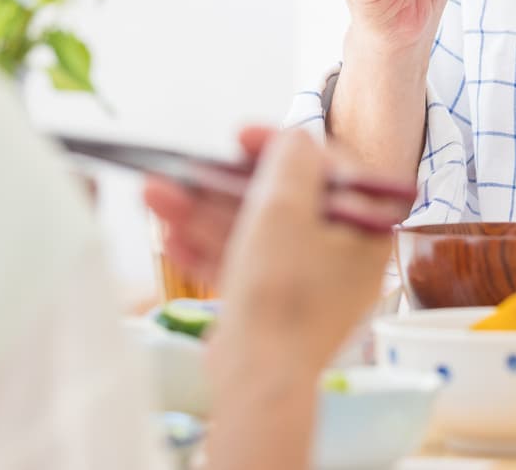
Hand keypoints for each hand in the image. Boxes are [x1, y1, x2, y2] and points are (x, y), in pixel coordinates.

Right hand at [144, 127, 393, 375]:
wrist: (259, 380)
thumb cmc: (281, 290)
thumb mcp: (284, 208)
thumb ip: (290, 162)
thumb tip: (295, 137)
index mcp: (363, 230)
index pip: (328, 169)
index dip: (281, 145)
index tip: (240, 136)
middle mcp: (340, 256)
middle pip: (279, 202)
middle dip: (222, 185)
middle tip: (182, 168)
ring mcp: (304, 286)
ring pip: (251, 235)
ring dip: (201, 214)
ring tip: (152, 196)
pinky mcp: (272, 311)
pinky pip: (241, 268)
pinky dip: (207, 252)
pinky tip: (167, 239)